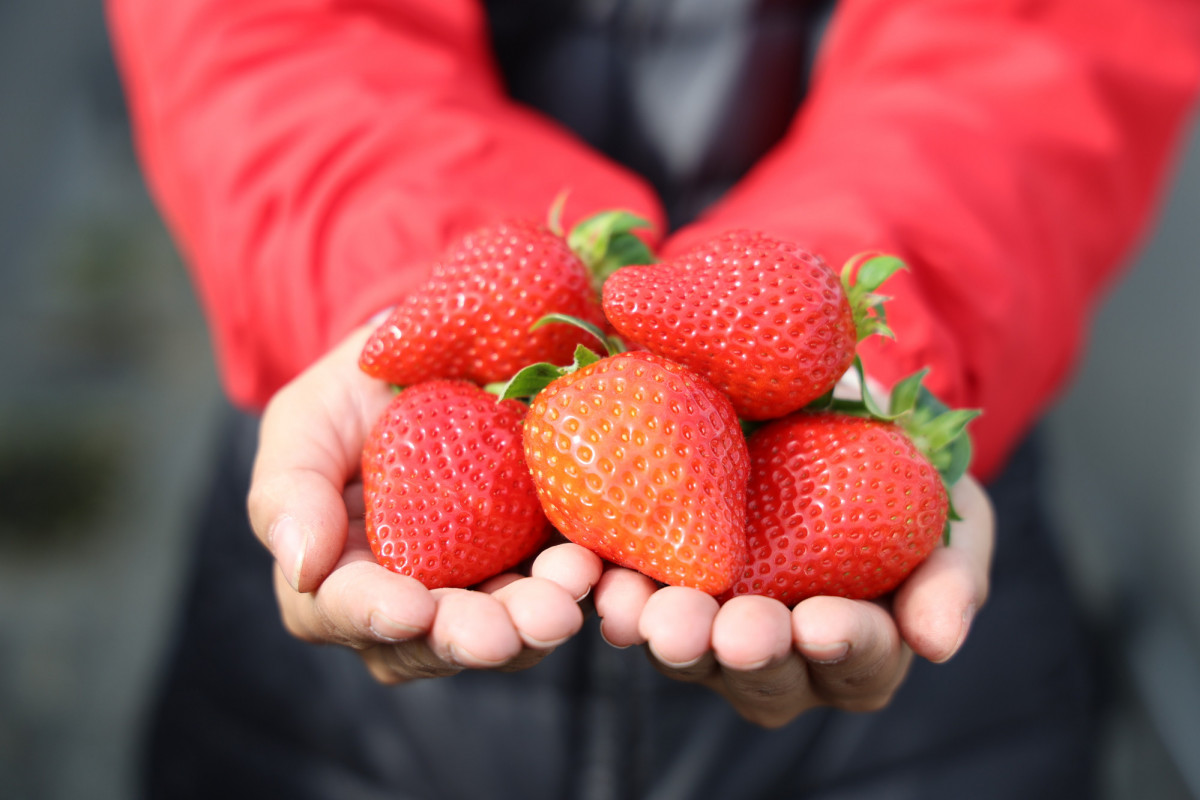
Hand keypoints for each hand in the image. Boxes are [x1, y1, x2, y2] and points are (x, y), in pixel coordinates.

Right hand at [246, 325, 586, 682]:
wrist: (434, 361)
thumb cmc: (352, 395)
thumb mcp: (304, 422)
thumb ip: (288, 491)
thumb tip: (301, 568)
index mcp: (337, 578)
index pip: (344, 612)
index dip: (375, 615)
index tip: (411, 610)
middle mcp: (408, 601)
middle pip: (432, 642)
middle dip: (470, 636)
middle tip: (504, 631)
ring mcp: (477, 588)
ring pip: (502, 631)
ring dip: (532, 621)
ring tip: (564, 592)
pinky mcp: (534, 563)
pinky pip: (556, 590)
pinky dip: (573, 585)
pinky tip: (589, 565)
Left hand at [582, 476, 992, 727]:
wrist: (823, 410)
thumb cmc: (899, 471)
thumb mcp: (949, 509)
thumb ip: (951, 573)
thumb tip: (938, 645)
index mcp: (859, 645)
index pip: (859, 664)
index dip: (845, 647)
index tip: (823, 621)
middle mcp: (783, 655)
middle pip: (765, 679)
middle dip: (748, 654)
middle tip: (735, 631)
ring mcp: (714, 628)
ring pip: (689, 654)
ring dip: (670, 635)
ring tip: (654, 612)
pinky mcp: (656, 586)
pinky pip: (630, 601)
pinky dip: (611, 590)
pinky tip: (599, 574)